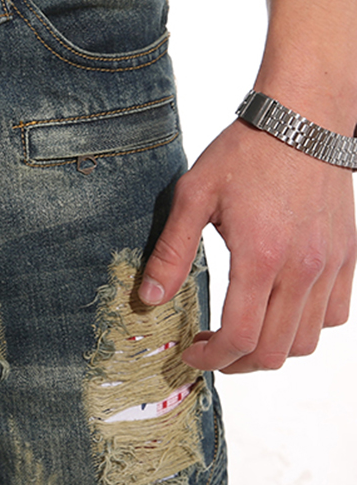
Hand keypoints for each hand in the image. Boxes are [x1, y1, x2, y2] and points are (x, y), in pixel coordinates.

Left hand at [140, 119, 354, 373]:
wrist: (302, 121)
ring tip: (241, 333)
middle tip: (209, 350)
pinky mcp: (348, 256)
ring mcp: (331, 265)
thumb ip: (171, 253)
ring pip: (308, 340)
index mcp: (261, 257)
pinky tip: (277, 309)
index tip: (189, 354)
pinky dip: (305, 326)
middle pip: (276, 351)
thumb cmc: (245, 154)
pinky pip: (334, 315)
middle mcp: (303, 269)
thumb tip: (148, 299)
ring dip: (272, 348)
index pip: (240, 337)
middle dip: (236, 363)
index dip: (211, 358)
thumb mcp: (193, 196)